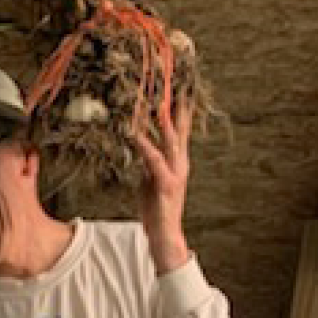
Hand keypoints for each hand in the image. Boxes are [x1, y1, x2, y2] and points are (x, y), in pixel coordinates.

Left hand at [136, 96, 192, 274]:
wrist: (164, 234)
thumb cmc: (156, 208)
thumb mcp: (150, 179)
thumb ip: (148, 162)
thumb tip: (140, 146)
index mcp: (177, 160)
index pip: (179, 129)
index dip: (179, 108)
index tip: (177, 87)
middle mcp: (180, 163)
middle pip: (179, 129)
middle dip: (178, 106)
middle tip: (175, 83)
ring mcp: (175, 173)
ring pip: (170, 141)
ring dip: (165, 122)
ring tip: (159, 103)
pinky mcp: (166, 184)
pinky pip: (154, 161)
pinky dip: (146, 147)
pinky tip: (137, 135)